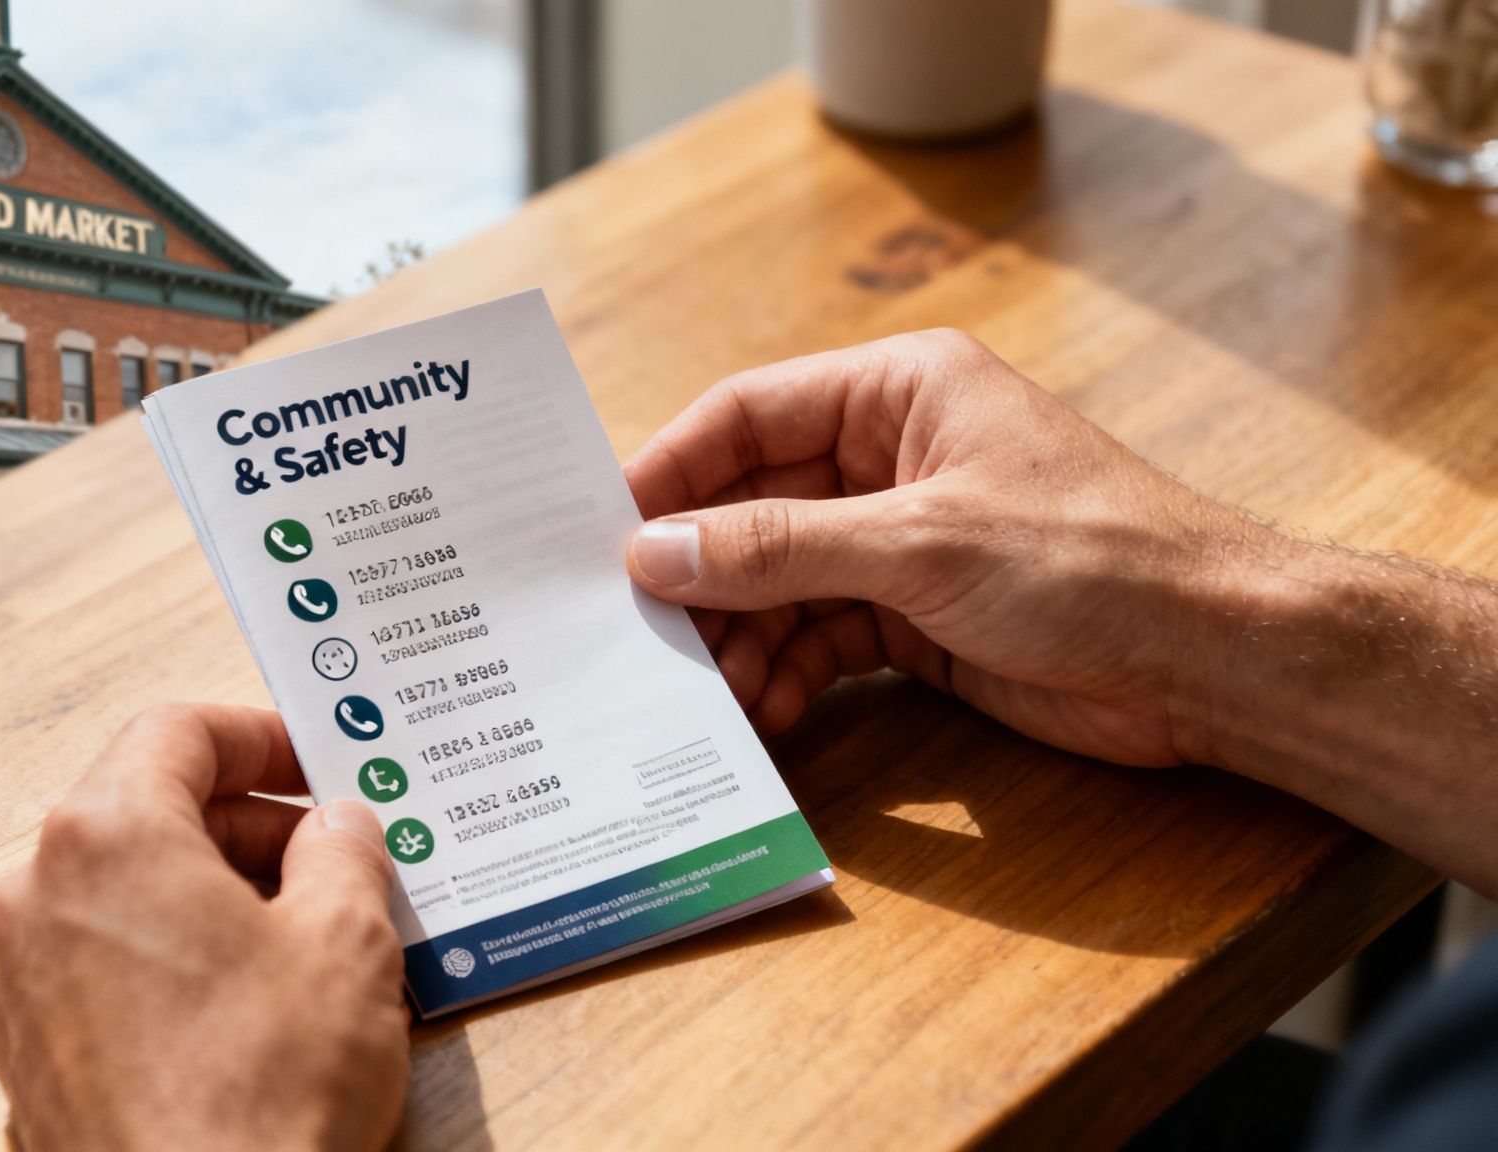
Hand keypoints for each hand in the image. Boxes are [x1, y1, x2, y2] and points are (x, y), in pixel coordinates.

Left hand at [0, 704, 408, 1151]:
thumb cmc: (263, 1095)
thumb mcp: (347, 942)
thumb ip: (343, 852)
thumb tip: (336, 826)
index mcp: (106, 839)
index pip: (177, 732)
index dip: (261, 737)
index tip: (317, 765)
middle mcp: (39, 899)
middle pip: (146, 812)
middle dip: (248, 827)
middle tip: (334, 861)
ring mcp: (23, 985)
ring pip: (125, 896)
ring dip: (213, 899)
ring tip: (305, 943)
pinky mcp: (34, 1060)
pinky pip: (106, 972)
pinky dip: (174, 964)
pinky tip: (250, 1011)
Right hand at [623, 329, 1281, 767]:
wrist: (1215, 659)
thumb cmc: (1090, 561)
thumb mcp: (918, 544)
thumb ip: (779, 548)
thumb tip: (654, 554)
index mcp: (898, 392)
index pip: (747, 415)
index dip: (668, 471)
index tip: (597, 532)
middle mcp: (890, 457)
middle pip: (753, 505)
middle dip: (698, 571)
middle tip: (631, 632)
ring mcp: (902, 540)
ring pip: (780, 580)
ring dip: (737, 635)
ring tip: (695, 690)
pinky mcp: (918, 616)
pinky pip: (821, 635)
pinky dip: (786, 671)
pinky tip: (758, 713)